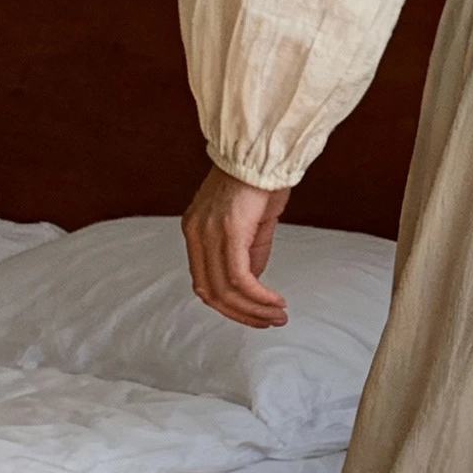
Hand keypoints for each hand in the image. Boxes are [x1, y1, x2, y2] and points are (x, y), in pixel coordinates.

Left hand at [182, 166, 290, 326]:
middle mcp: (195, 233)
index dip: (229, 306)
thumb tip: (252, 284)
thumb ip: (249, 254)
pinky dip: (259, 296)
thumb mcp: (251, 224)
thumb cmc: (259, 179)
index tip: (255, 314)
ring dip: (254, 309)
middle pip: (210, 292)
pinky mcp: (230, 231)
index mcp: (195, 231)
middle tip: (269, 322)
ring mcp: (209, 232)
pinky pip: (241, 277)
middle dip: (242, 314)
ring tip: (277, 315)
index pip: (203, 282)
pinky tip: (275, 301)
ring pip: (225, 289)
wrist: (264, 150)